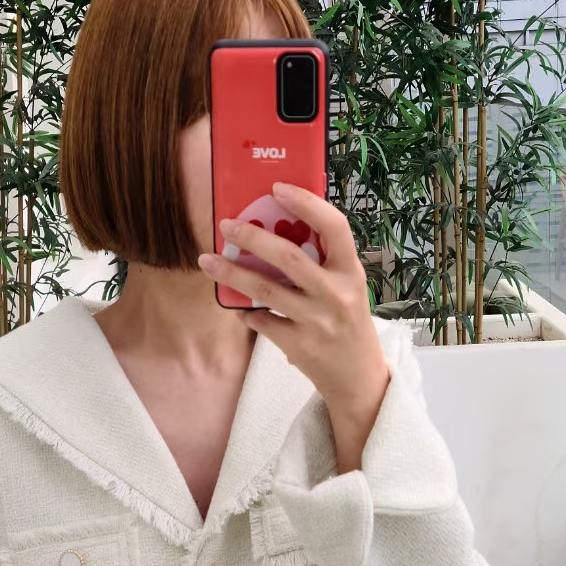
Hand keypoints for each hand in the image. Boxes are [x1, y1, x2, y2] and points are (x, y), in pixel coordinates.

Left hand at [197, 181, 392, 470]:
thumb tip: (276, 225)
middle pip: (289, 257)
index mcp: (351, 271)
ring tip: (208, 260)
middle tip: (226, 225)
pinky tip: (238, 306)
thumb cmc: (347, 321)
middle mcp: (336, 294)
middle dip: (252, 237)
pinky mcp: (299, 345)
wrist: (358, 377)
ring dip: (232, 273)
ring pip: (267, 290)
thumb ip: (321, 261)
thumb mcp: (347, 286)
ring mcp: (317, 321)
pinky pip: (261, 321)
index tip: (277, 187)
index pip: (334, 226)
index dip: (306, 203)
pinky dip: (246, 312)